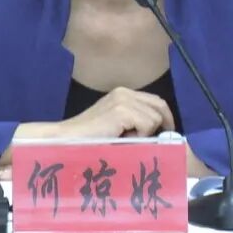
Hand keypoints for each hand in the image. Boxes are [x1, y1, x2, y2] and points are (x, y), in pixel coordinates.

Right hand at [58, 87, 176, 138]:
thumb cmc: (90, 139)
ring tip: (127, 140)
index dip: (164, 117)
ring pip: (155, 117)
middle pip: (160, 105)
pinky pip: (148, 124)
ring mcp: (124, 100)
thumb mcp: (116, 126)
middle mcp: (125, 92)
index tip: (164, 132)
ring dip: (146, 133)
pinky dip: (141, 135)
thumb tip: (160, 133)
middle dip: (164, 123)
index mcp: (123, 94)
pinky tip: (124, 139)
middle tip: (160, 140)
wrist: (68, 139)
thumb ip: (135, 123)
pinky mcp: (122, 110)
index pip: (154, 101)